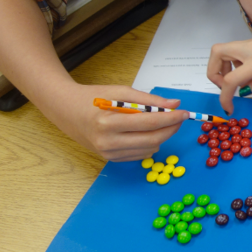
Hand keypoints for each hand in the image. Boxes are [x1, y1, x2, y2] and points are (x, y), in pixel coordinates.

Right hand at [44, 82, 188, 161]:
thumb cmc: (95, 97)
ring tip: (165, 123)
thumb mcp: (122, 92)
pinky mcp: (110, 159)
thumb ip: (149, 100)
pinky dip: (151, 144)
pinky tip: (150, 132)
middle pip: (152, 140)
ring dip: (163, 136)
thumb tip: (174, 104)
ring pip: (148, 149)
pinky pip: (139, 154)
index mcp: (109, 122)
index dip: (171, 118)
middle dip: (171, 129)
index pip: (149, 122)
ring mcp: (108, 153)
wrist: (67, 111)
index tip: (184, 112)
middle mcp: (108, 142)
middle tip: (180, 118)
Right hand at [207, 25, 251, 114]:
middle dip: (213, 72)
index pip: (231, 79)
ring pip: (224, 49)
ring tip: (238, 81)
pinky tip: (249, 72)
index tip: (228, 107)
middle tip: (226, 87)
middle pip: (216, 52)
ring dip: (223, 66)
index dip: (224, 96)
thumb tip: (244, 90)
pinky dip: (233, 62)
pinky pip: (236, 50)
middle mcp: (251, 48)